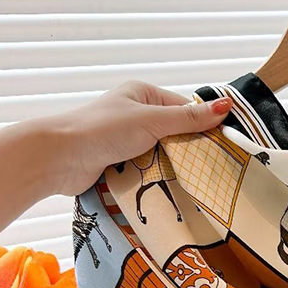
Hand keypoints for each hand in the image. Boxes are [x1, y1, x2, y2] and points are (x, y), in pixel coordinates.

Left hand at [43, 80, 233, 195]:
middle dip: (189, 152)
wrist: (60, 158)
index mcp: (143, 95)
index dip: (204, 127)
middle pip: (175, 135)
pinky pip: (147, 172)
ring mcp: (127, 141)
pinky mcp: (120, 164)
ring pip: (162, 156)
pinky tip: (170, 191)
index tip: (225, 147)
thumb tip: (226, 106)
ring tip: (194, 185)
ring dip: (172, 170)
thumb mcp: (152, 120)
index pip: (184, 110)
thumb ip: (189, 118)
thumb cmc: (103, 130)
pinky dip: (156, 181)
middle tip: (212, 171)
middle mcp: (135, 115)